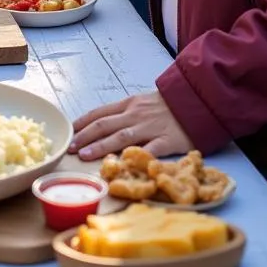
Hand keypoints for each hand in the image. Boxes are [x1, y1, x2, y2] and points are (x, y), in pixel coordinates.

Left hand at [70, 90, 193, 160]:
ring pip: (121, 136)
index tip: (69, 132)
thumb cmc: (167, 105)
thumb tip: (103, 126)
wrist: (197, 100)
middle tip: (70, 147)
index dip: (83, 122)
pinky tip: (124, 165)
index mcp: (129, 104)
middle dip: (85, 136)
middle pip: (105, 124)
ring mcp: (150, 127)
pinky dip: (136, 157)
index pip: (100, 112)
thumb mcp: (142, 103)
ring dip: (101, 146)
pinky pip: (150, 149)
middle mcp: (135, 115)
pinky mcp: (167, 140)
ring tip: (85, 155)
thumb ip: (125, 113)